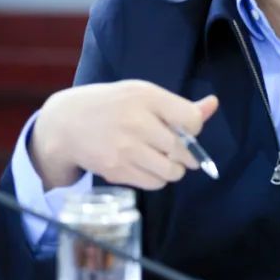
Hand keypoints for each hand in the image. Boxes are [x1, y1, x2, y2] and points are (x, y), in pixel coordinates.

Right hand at [30, 79, 218, 189]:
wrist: (66, 124)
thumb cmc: (111, 106)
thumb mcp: (143, 95)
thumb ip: (180, 105)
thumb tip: (214, 104)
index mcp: (146, 97)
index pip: (191, 120)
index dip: (193, 128)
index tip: (183, 128)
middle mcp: (136, 123)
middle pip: (183, 151)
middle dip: (187, 155)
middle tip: (177, 151)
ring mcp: (125, 149)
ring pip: (171, 172)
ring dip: (173, 169)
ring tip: (161, 158)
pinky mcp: (117, 171)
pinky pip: (154, 184)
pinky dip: (156, 178)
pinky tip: (144, 165)